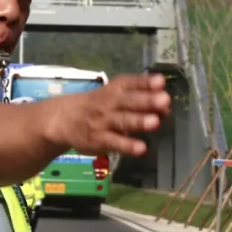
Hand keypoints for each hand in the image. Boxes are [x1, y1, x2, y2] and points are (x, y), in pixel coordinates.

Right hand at [49, 73, 170, 156]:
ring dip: (139, 121)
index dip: (146, 82)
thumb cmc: (99, 105)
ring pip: (123, 121)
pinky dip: (128, 146)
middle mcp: (110, 103)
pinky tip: (141, 148)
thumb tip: (166, 106)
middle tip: (164, 101)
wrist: (65, 118)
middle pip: (130, 101)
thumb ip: (139, 98)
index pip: (131, 83)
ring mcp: (104, 121)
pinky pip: (115, 142)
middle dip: (147, 100)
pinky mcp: (99, 139)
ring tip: (155, 122)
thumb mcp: (114, 95)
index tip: (161, 82)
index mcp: (115, 89)